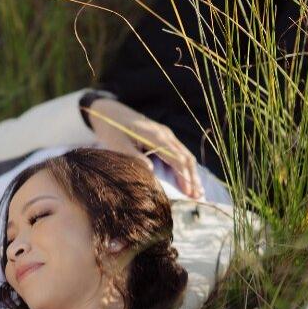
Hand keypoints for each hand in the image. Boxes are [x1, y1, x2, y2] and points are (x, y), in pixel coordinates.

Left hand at [86, 98, 204, 198]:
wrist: (109, 111)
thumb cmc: (111, 130)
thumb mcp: (118, 144)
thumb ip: (134, 157)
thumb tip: (150, 171)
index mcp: (155, 136)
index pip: (176, 158)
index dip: (184, 176)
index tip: (188, 192)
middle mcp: (165, 134)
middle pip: (186, 157)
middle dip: (193, 177)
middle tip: (198, 196)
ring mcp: (165, 134)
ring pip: (185, 154)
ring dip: (192, 173)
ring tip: (197, 191)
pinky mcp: (163, 136)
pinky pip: (179, 152)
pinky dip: (185, 166)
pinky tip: (187, 178)